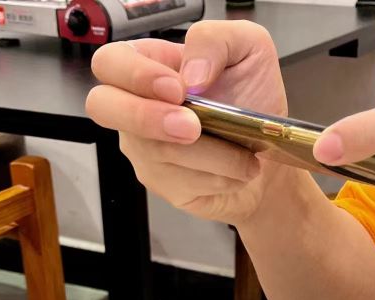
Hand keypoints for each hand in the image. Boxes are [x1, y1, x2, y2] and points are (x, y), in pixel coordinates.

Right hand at [86, 21, 286, 223]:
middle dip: (147, 118)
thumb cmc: (253, 99)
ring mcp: (144, 148)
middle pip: (103, 107)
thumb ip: (215, 40)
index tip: (177, 89)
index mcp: (149, 65)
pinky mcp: (163, 183)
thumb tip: (191, 73)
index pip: (110, 63)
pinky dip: (218, 177)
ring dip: (212, 155)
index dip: (135, 75)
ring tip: (243, 154)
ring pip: (157, 152)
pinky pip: (181, 183)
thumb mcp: (247, 48)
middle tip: (192, 128)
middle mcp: (136, 106)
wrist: (271, 154)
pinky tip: (234, 171)